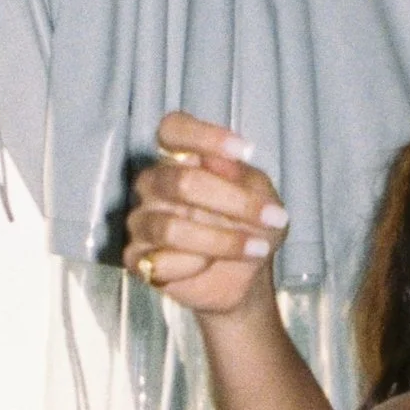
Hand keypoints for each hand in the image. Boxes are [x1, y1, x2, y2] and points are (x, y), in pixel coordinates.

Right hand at [126, 111, 290, 314]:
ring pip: (171, 227)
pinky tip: (210, 266)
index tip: (245, 151)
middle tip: (273, 218)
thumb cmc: (250, 228)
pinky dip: (195, 266)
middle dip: (234, 202)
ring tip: (257, 249)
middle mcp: (154, 184)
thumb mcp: (263, 200)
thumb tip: (224, 164)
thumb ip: (245, 180)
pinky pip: (160, 262)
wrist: (243, 279)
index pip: (173, 129)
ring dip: (222, 241)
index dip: (205, 136)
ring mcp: (141, 220)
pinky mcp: (136, 258)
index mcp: (180, 158)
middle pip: (181, 181)